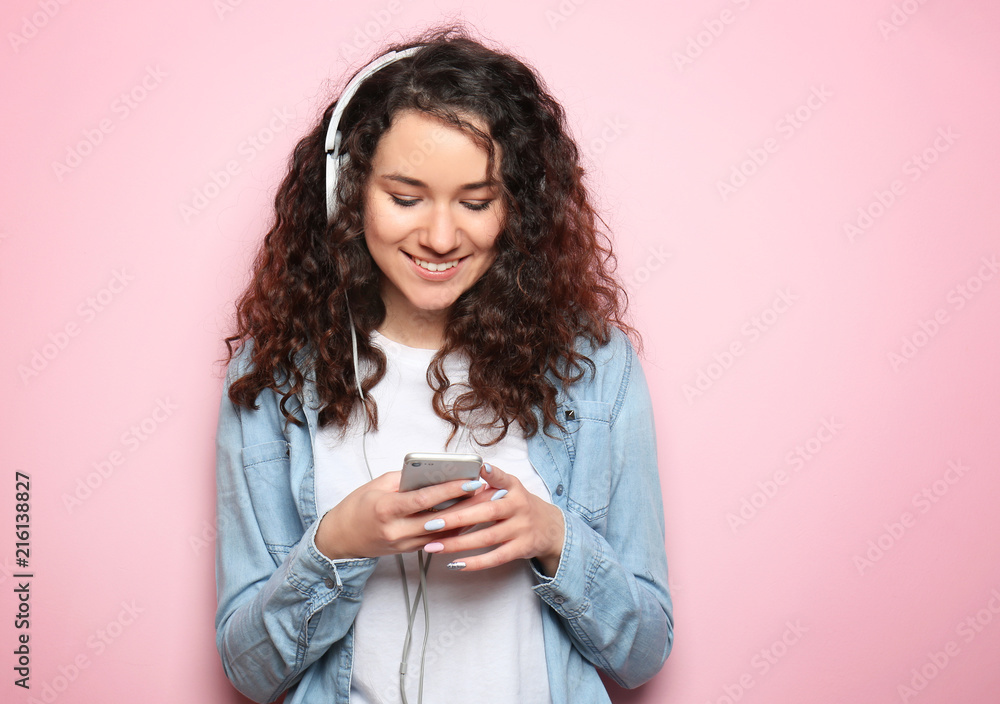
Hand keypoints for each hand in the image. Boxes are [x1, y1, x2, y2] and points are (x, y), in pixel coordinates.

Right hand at [314, 471, 484, 559]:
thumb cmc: (357, 506)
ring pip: (442, 533)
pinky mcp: (408, 551)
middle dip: (467, 505)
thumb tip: (434, 472)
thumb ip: (405, 479)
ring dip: (466, 518)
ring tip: (485, 504)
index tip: (470, 481)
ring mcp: (403, 544)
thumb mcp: (377, 485)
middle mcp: (397, 530)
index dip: (450, 490)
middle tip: (488, 493)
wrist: (341, 539)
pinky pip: (436, 540)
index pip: (424, 499)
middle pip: (440, 518)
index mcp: (387, 509)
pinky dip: (454, 529)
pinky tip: (470, 519)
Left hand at [420, 464, 565, 575]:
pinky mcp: (521, 549)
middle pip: (486, 513)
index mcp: (514, 489)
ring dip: (458, 544)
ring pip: (487, 538)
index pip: (502, 479)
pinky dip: (475, 563)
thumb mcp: (512, 488)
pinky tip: (455, 564)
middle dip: (456, 518)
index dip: (493, 474)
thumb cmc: (521, 506)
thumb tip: (466, 476)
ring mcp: (521, 529)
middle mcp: (518, 507)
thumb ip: (492, 483)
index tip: (480, 468)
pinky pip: (495, 558)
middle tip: (430, 523)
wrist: (551, 529)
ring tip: (434, 546)